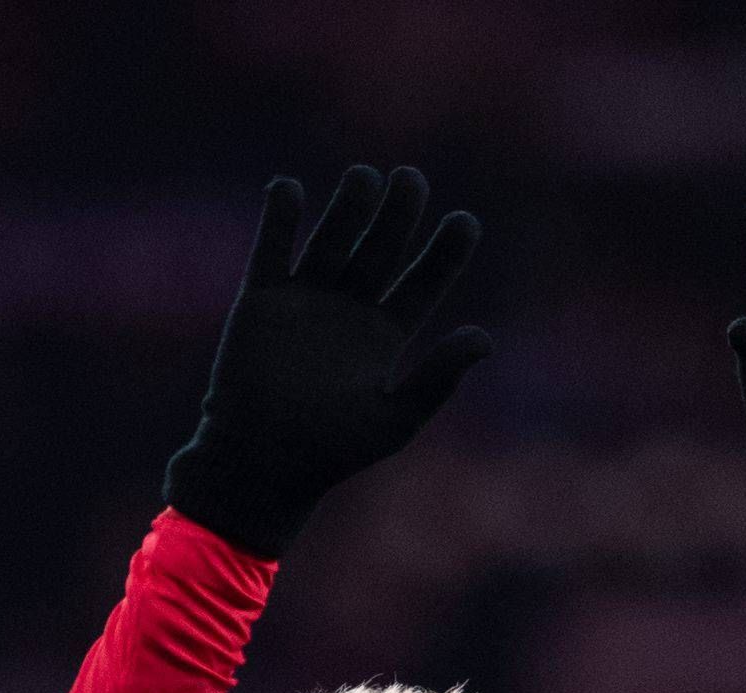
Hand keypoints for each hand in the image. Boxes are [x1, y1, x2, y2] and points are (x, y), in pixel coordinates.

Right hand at [163, 166, 492, 558]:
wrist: (261, 461)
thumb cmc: (332, 451)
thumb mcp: (396, 417)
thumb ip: (439, 377)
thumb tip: (484, 338)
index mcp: (386, 336)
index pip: (424, 282)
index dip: (445, 252)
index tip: (464, 221)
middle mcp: (350, 310)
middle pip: (382, 247)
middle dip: (399, 213)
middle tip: (411, 179)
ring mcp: (306, 300)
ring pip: (334, 236)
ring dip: (349, 204)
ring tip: (365, 177)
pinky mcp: (262, 300)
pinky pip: (272, 248)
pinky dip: (279, 217)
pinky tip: (289, 190)